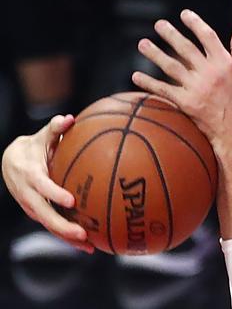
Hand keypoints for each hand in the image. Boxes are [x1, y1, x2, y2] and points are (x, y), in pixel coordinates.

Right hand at [1, 115, 93, 252]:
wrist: (11, 161)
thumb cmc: (35, 146)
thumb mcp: (42, 136)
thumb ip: (55, 128)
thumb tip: (70, 118)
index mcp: (30, 174)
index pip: (41, 186)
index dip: (54, 193)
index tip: (71, 201)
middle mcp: (28, 193)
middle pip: (43, 213)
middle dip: (62, 225)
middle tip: (82, 233)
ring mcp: (32, 206)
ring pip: (48, 225)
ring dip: (66, 237)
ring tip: (89, 246)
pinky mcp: (38, 213)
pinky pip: (52, 227)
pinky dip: (67, 238)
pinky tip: (88, 246)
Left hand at [133, 10, 231, 155]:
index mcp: (226, 64)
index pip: (208, 36)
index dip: (195, 23)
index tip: (184, 14)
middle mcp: (211, 74)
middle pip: (186, 48)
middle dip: (170, 34)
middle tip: (158, 24)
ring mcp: (198, 89)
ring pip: (171, 66)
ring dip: (154, 54)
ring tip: (142, 44)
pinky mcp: (187, 104)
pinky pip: (164, 90)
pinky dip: (149, 83)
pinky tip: (136, 76)